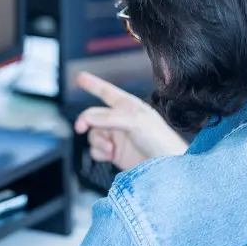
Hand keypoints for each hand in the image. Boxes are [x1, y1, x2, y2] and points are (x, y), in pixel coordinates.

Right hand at [73, 72, 188, 171]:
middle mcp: (121, 120)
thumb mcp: (134, 121)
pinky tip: (110, 155)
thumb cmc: (159, 140)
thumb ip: (108, 117)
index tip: (80, 77)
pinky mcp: (115, 154)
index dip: (93, 84)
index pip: (106, 91)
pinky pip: (96, 150)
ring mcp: (117, 137)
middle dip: (87, 121)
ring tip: (109, 148)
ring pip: (93, 134)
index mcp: (128, 106)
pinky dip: (99, 153)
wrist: (166, 168)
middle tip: (80, 126)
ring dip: (97, 141)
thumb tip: (87, 118)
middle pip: (94, 115)